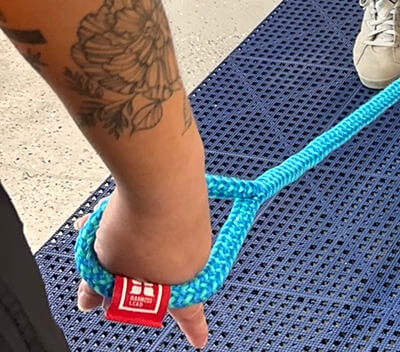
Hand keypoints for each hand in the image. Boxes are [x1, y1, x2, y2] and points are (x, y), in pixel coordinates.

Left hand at [74, 187, 210, 347]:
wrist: (162, 174)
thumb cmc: (140, 225)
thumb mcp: (106, 266)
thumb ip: (98, 289)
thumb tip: (89, 301)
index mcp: (178, 284)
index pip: (188, 313)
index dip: (194, 328)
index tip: (199, 341)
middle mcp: (193, 258)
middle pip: (158, 273)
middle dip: (128, 268)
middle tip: (102, 262)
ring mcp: (194, 229)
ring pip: (155, 244)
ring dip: (127, 239)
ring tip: (102, 226)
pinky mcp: (191, 204)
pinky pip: (161, 220)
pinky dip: (139, 218)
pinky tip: (118, 209)